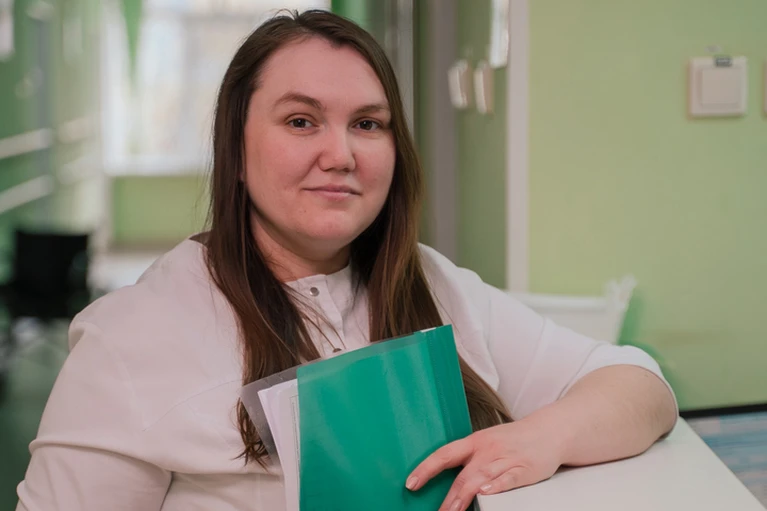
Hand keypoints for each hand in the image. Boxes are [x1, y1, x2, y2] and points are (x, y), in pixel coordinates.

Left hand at [405, 415, 566, 510]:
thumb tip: (443, 476)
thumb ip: (468, 458)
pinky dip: (497, 486)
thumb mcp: (487, 442)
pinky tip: (486, 494)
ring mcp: (506, 459)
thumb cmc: (513, 440)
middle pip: (464, 474)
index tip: (410, 483)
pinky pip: (508, 478)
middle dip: (449, 497)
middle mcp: (487, 449)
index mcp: (474, 442)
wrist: (549, 431)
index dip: (426, 469)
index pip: (444, 454)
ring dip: (466, 496)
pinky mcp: (524, 469)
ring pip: (482, 478)